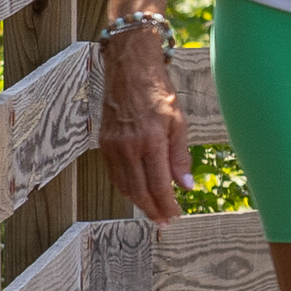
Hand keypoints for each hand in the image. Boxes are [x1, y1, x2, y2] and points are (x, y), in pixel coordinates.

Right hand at [99, 32, 188, 225]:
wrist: (129, 69)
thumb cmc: (158, 92)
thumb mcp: (179, 121)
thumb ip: (180, 156)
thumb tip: (186, 186)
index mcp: (151, 140)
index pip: (159, 184)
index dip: (167, 204)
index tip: (175, 216)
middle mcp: (128, 147)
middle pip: (140, 190)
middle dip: (153, 209)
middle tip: (164, 221)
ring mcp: (113, 146)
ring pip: (125, 185)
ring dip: (139, 202)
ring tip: (153, 211)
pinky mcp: (104, 143)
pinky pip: (114, 174)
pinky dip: (126, 187)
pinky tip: (137, 192)